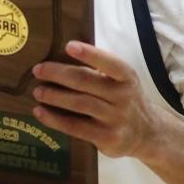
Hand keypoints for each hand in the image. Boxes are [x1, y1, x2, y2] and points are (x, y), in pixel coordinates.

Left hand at [30, 40, 158, 158]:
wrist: (146, 133)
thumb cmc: (125, 100)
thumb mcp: (122, 81)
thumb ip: (101, 71)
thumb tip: (62, 57)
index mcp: (127, 77)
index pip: (109, 63)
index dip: (89, 54)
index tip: (68, 46)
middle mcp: (123, 97)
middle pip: (86, 82)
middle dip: (59, 74)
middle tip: (38, 70)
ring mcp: (115, 118)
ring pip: (79, 104)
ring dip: (54, 96)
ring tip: (37, 92)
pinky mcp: (106, 138)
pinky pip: (75, 126)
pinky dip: (54, 119)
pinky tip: (40, 112)